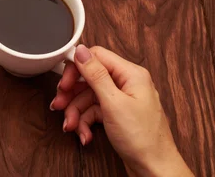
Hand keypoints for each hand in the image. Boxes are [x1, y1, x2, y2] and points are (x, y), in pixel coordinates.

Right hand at [51, 45, 192, 176]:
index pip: (96, 57)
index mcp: (130, 74)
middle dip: (72, 94)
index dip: (76, 67)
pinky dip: (85, 122)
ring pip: (88, 97)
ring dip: (76, 112)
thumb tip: (81, 50)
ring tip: (70, 126)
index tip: (63, 81)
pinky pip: (94, 111)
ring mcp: (121, 99)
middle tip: (60, 104)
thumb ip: (96, 74)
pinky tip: (84, 134)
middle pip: (89, 78)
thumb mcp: (113, 103)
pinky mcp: (117, 113)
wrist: (154, 169)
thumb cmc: (142, 138)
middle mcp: (126, 83)